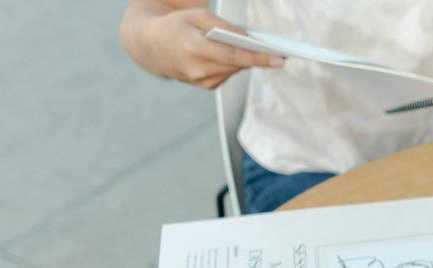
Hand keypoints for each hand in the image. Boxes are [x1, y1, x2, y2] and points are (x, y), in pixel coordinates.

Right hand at [121, 0, 282, 88]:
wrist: (153, 46)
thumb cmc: (178, 25)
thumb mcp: (198, 16)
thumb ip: (225, 27)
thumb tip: (251, 41)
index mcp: (193, 49)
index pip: (233, 56)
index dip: (258, 58)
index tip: (279, 59)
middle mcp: (196, 70)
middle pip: (236, 66)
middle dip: (258, 59)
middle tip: (279, 55)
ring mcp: (200, 81)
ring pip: (234, 71)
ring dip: (247, 62)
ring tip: (265, 54)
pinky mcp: (205, 86)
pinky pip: (228, 74)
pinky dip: (235, 65)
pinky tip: (241, 58)